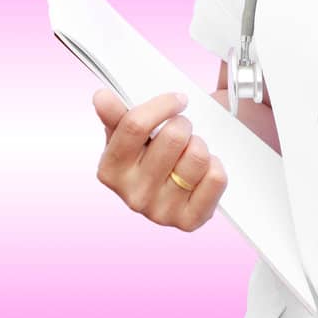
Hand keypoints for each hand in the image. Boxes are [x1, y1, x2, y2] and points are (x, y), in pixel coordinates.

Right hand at [92, 88, 226, 231]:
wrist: (169, 189)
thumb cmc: (146, 155)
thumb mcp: (126, 134)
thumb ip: (115, 114)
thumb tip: (102, 96)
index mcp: (110, 171)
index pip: (135, 125)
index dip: (162, 105)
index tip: (178, 99)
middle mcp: (133, 195)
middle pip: (172, 137)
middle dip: (183, 125)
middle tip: (181, 129)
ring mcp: (161, 212)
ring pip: (197, 156)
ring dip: (199, 145)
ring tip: (190, 150)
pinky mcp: (189, 221)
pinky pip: (216, 178)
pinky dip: (214, 165)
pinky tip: (202, 170)